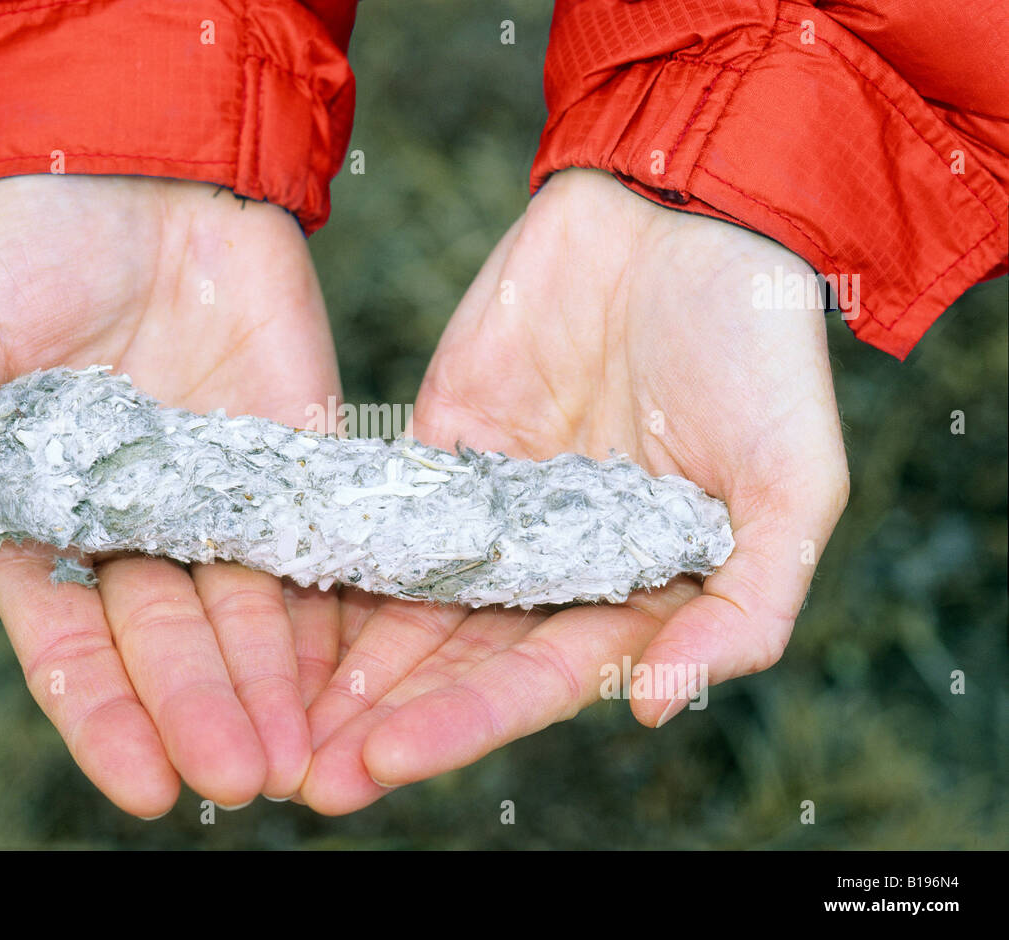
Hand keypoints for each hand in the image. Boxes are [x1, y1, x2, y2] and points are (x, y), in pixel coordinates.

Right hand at [0, 175, 342, 815]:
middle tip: (242, 779)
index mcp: (47, 526)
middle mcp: (139, 530)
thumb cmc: (26, 255)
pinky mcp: (294, 454)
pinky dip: (336, 600)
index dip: (109, 719)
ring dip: (278, 684)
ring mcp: (223, 496)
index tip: (148, 787)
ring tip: (303, 754)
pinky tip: (359, 662)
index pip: (75, 647)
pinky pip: (319, 538)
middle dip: (206, 712)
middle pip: (175, 641)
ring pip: (253, 609)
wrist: (140, 170)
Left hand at [299, 167, 849, 813]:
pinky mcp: (439, 447)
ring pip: (406, 600)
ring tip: (272, 717)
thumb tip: (659, 705)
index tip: (383, 761)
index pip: (539, 676)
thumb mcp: (791, 484)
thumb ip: (746, 603)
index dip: (464, 721)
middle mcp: (555, 566)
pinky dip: (330, 559)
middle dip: (383, 716)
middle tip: (303, 776)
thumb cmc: (759, 351)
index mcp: (636, 590)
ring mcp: (492, 509)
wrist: (680, 216)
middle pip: (457, 656)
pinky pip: (378, 512)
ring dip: (344, 662)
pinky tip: (271, 603)